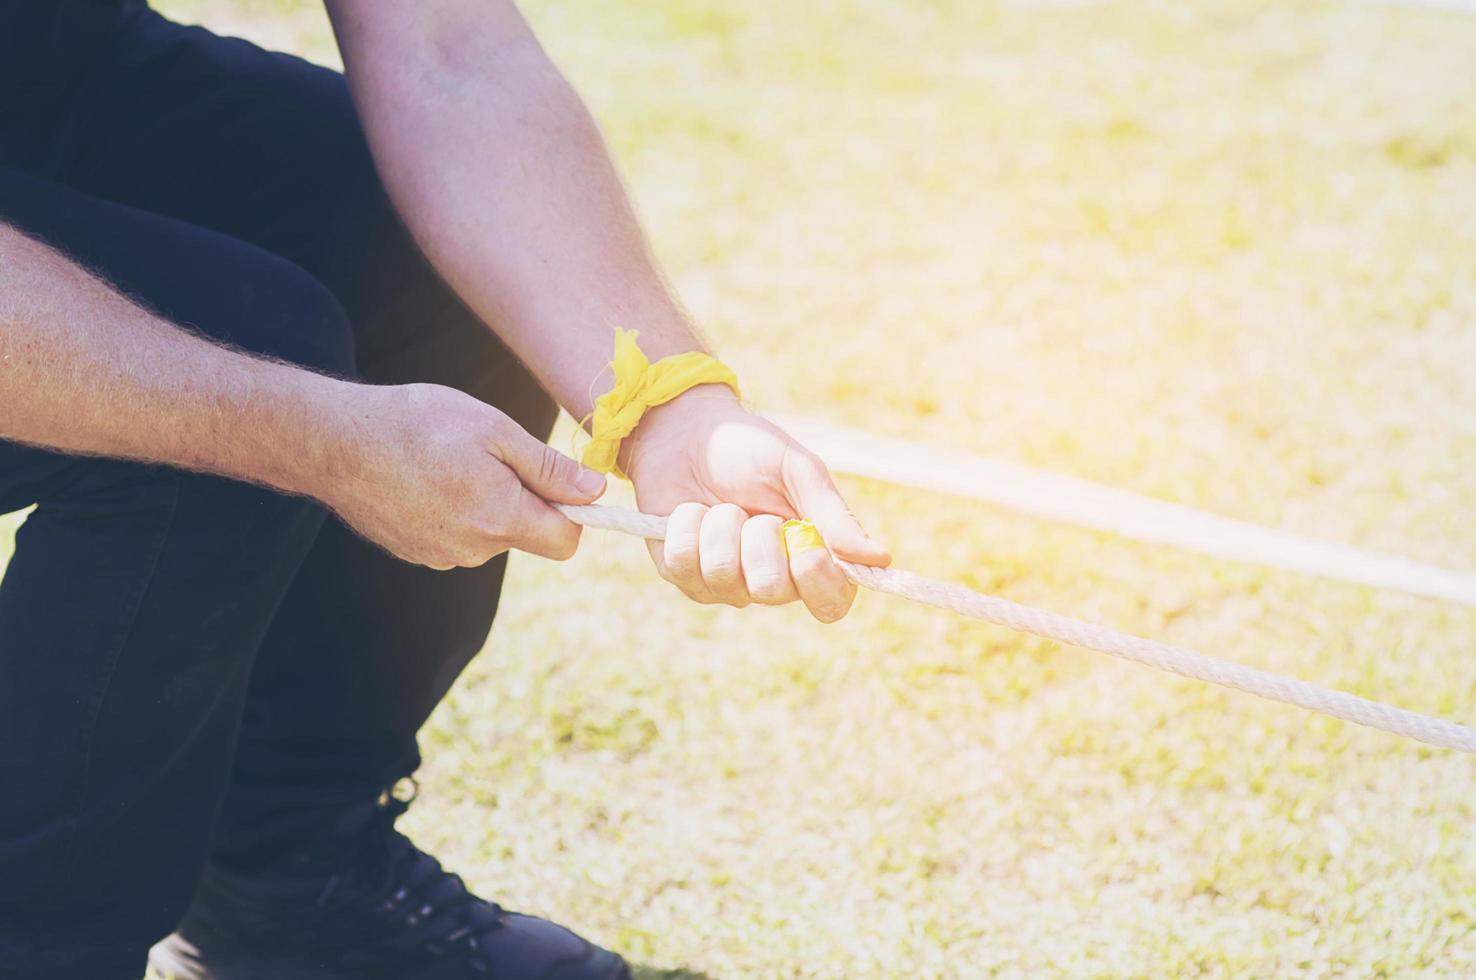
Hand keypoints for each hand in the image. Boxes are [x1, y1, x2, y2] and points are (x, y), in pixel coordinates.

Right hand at [317, 382, 604, 568]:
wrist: (335, 441)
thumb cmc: (419, 424)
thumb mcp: (495, 431)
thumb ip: (549, 468)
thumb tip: (596, 492)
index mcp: (501, 519)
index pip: (566, 542)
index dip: (572, 511)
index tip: (555, 480)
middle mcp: (474, 549)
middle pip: (526, 535)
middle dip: (522, 500)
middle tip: (489, 455)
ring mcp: (441, 556)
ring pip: (490, 533)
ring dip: (485, 503)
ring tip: (449, 462)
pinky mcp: (415, 552)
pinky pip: (456, 535)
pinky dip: (452, 510)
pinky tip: (425, 478)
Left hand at [624, 385, 890, 621]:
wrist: (688, 431)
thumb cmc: (751, 450)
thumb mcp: (798, 470)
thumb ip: (834, 516)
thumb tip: (880, 559)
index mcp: (809, 559)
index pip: (830, 603)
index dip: (820, 582)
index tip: (809, 547)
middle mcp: (769, 580)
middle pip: (771, 590)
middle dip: (760, 538)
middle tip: (754, 511)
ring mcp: (723, 583)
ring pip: (723, 574)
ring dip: (721, 524)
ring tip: (720, 504)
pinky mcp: (681, 574)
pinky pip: (682, 563)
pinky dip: (687, 524)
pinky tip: (690, 510)